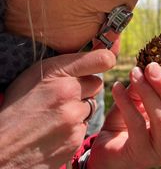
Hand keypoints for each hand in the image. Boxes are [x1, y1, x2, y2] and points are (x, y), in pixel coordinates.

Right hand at [0, 49, 115, 168]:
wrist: (3, 147)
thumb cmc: (15, 106)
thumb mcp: (33, 75)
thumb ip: (63, 66)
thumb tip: (89, 59)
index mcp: (57, 73)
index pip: (101, 59)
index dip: (104, 59)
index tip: (105, 61)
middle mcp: (69, 93)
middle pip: (96, 83)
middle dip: (85, 87)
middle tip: (66, 93)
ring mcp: (74, 118)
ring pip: (90, 106)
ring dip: (79, 108)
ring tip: (56, 114)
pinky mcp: (75, 139)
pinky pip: (84, 125)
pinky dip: (74, 126)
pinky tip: (56, 128)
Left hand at [88, 63, 160, 168]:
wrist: (105, 152)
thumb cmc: (123, 124)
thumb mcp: (136, 100)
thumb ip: (144, 86)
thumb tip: (147, 65)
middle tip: (150, 67)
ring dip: (148, 91)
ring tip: (134, 73)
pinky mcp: (142, 156)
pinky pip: (137, 125)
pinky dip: (126, 102)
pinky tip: (116, 87)